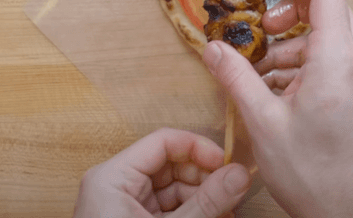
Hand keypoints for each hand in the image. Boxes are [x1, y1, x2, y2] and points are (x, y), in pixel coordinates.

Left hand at [73, 128, 250, 217]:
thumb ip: (206, 203)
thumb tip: (240, 174)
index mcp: (113, 177)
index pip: (164, 141)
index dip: (200, 148)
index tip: (228, 165)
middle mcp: (117, 185)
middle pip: (172, 164)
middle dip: (206, 179)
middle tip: (234, 193)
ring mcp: (125, 205)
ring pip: (175, 188)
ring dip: (204, 199)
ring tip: (229, 213)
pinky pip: (170, 208)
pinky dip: (193, 213)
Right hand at [202, 0, 352, 217]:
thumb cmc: (314, 173)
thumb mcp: (263, 122)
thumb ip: (236, 77)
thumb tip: (213, 48)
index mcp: (338, 60)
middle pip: (328, 12)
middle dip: (289, 15)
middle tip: (260, 32)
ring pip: (329, 38)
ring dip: (293, 45)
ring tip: (261, 74)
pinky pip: (335, 62)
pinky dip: (306, 65)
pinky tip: (280, 91)